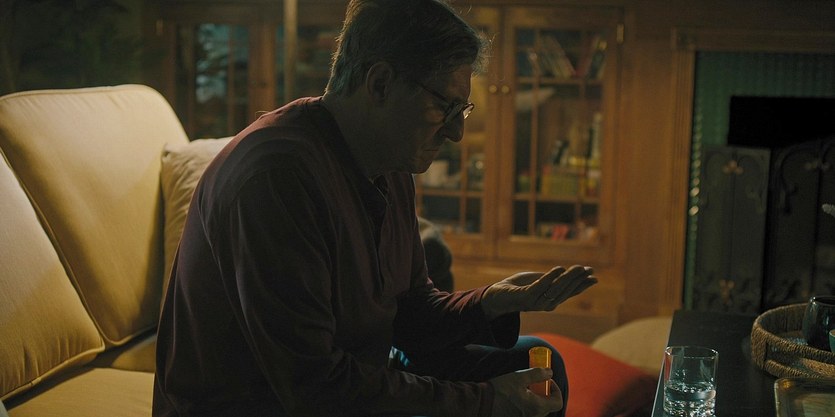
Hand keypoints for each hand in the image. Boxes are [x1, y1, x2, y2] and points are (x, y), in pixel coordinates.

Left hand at [482, 265, 596, 318]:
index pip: (570, 292)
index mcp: (551, 300)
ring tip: (577, 267)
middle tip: (588, 268)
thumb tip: (571, 272)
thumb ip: (554, 279)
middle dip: (578, 279)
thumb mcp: (539, 281)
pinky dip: (550, 278)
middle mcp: (546, 304)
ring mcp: (535, 302)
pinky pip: (540, 287)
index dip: (582, 285)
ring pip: (555, 289)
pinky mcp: (524, 297)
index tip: (594, 277)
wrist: (496, 296)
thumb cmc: (518, 287)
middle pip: (565, 290)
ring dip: (567, 277)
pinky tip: (559, 269)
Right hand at [489, 368, 562, 416]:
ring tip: (523, 390)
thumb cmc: (500, 390)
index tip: (546, 381)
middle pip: (548, 406)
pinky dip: (528, 405)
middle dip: (544, 393)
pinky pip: (528, 413)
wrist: (482, 403)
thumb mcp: (519, 377)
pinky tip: (516, 397)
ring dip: (536, 400)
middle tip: (534, 383)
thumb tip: (550, 372)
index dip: (555, 390)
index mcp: (537, 407)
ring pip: (538, 410)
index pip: (557, 402)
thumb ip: (537, 374)